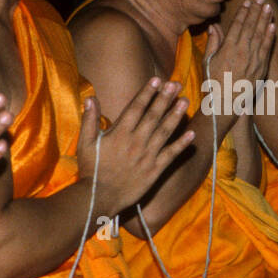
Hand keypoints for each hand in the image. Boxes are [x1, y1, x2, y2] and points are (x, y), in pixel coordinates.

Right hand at [78, 78, 194, 211]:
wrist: (99, 197)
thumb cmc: (91, 170)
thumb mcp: (85, 143)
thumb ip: (89, 120)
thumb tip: (91, 97)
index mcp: (120, 133)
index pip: (136, 108)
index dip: (147, 92)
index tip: (157, 80)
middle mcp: (136, 141)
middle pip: (153, 116)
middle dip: (165, 98)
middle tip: (176, 84)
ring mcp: (147, 156)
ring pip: (164, 132)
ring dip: (176, 115)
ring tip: (185, 101)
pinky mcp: (155, 170)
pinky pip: (171, 155)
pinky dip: (182, 144)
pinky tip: (192, 134)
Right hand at [205, 0, 275, 85]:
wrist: (225, 104)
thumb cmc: (213, 82)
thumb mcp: (208, 61)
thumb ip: (213, 42)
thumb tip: (214, 26)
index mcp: (228, 49)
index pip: (237, 25)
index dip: (243, 12)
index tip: (247, 2)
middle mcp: (242, 52)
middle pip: (251, 26)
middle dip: (256, 11)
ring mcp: (253, 60)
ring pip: (260, 35)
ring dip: (265, 19)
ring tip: (268, 7)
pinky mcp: (261, 68)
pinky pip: (267, 49)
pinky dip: (270, 36)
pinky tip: (273, 26)